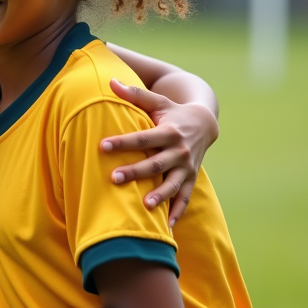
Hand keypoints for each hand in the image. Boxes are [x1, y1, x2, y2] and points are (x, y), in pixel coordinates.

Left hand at [103, 79, 219, 226]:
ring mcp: (187, 167)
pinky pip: (184, 198)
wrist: (205, 123)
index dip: (123, 142)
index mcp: (169, 131)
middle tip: (114, 178)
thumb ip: (135, 94)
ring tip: (144, 206)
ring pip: (173, 184)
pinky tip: (166, 226)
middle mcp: (180, 151)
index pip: (142, 138)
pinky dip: (177, 212)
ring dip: (159, 196)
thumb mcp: (157, 101)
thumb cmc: (172, 111)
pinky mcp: (191, 178)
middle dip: (135, 172)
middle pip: (155, 164)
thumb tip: (110, 81)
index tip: (102, 146)